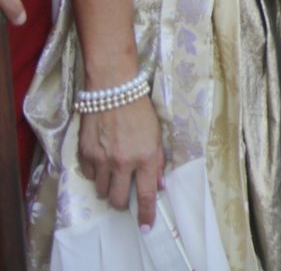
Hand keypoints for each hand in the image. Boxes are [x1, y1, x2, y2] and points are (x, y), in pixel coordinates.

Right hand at [77, 95, 164, 230]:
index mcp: (145, 157)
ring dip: (108, 187)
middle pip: (117, 200)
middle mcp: (122, 162)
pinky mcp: (85, 154)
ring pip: (101, 190)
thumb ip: (157, 161)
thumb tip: (158, 184)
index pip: (146, 195)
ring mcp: (101, 159)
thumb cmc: (140, 110)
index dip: (146, 214)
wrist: (113, 90)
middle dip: (122, 203)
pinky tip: (102, 159)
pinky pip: (89, 175)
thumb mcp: (157, 135)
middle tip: (124, 195)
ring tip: (113, 173)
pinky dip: (95, 173)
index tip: (145, 226)